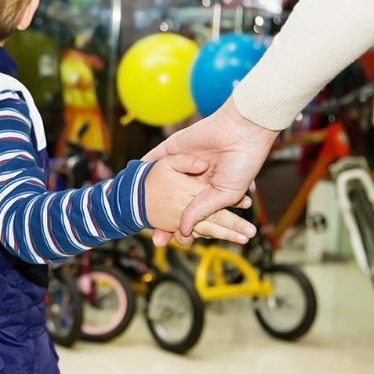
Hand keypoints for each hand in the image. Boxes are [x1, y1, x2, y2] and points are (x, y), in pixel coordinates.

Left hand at [143, 98, 278, 245]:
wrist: (242, 133)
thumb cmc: (241, 165)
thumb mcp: (224, 196)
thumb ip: (201, 212)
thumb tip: (182, 230)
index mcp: (209, 190)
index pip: (191, 213)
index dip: (184, 227)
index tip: (178, 240)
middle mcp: (193, 178)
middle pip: (174, 203)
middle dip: (165, 222)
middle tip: (156, 239)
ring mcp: (181, 163)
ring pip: (161, 184)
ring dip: (149, 198)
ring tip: (138, 214)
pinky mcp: (171, 148)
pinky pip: (152, 158)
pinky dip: (141, 169)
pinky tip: (131, 182)